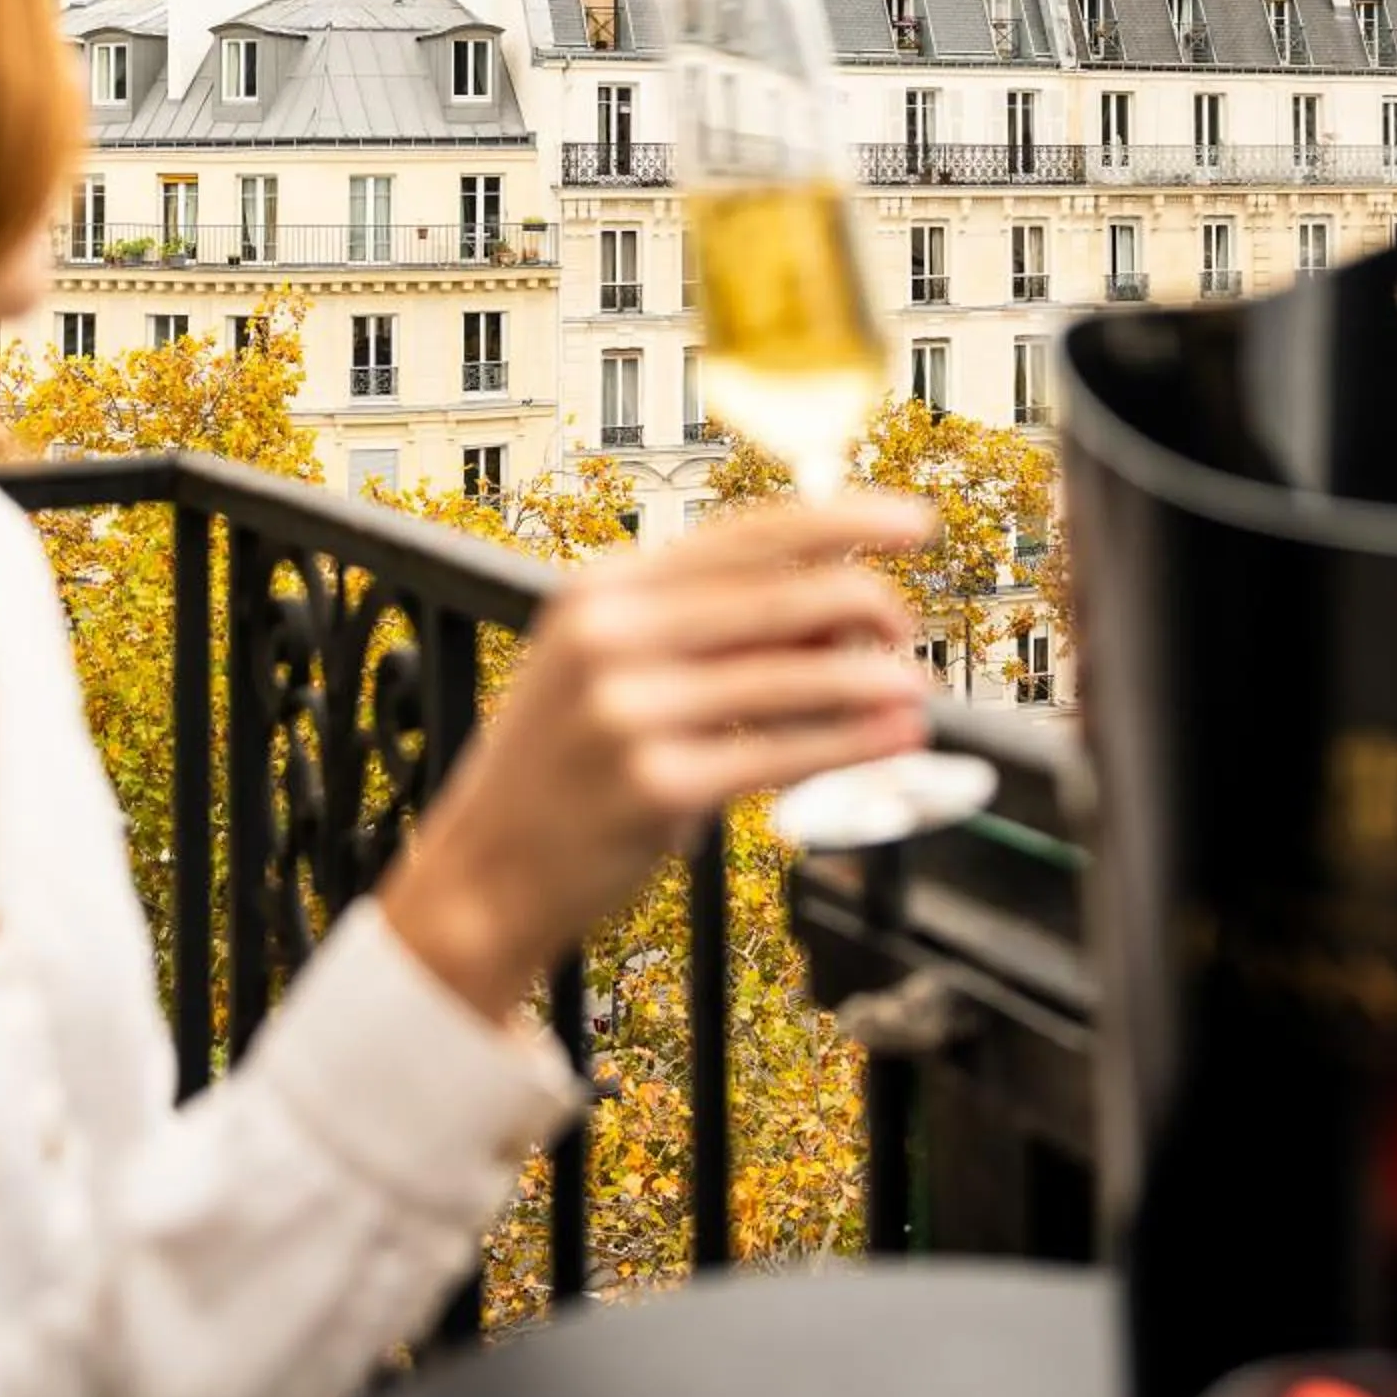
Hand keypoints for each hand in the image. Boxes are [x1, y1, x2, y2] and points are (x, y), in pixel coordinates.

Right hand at [381, 494, 933, 1024]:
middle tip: (905, 627)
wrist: (480, 876)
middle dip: (865, 604)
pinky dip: (851, 744)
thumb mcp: (609, 670)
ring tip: (915, 689)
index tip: (911, 522)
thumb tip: (839, 606)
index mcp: (600, 590)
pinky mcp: (655, 788)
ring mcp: (628, 711)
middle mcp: (609, 636)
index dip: (842, 520)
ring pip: (794, 676)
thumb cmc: (564, 768)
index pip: (744, 534)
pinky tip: (891, 741)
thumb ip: (706, 632)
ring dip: (873, 680)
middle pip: (779, 595)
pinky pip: (783, 753)